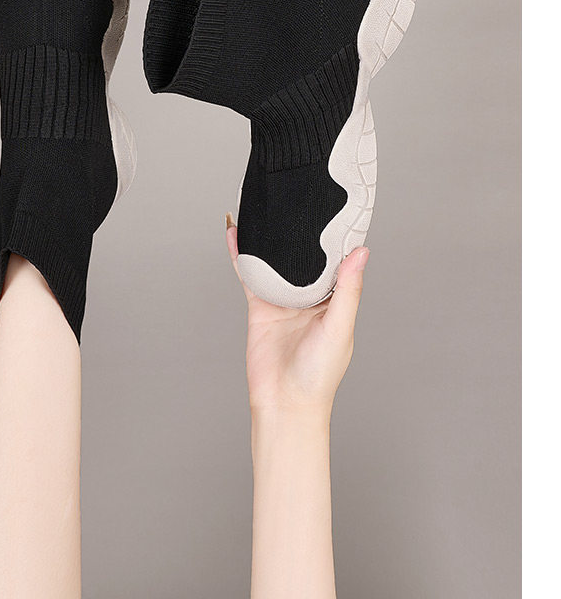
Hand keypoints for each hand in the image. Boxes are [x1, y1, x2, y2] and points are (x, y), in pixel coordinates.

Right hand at [226, 214, 368, 413]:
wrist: (284, 403)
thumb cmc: (319, 375)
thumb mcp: (339, 329)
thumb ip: (348, 290)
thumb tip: (361, 253)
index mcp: (337, 299)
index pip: (338, 259)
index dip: (337, 235)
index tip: (337, 205)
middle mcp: (311, 296)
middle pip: (306, 255)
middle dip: (302, 231)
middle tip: (299, 195)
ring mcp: (285, 299)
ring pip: (277, 260)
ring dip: (271, 238)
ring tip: (268, 206)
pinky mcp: (260, 305)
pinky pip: (251, 274)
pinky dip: (242, 254)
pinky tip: (237, 234)